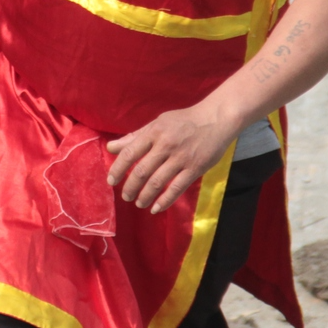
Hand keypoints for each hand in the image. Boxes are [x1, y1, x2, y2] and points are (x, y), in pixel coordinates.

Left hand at [104, 104, 239, 213]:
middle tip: (126, 196)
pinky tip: (156, 208)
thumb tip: (110, 147)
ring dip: (145, 196)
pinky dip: (165, 201)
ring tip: (139, 203)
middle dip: (130, 187)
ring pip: (157, 182)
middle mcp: (165, 146)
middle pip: (142, 171)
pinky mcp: (195, 168)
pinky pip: (177, 188)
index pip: (129, 153)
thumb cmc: (183, 121)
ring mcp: (181, 158)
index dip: (118, 169)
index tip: (111, 181)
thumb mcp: (157, 123)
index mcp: (153, 133)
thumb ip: (135, 137)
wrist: (216, 119)